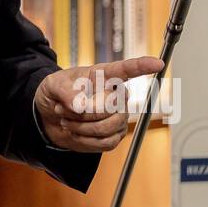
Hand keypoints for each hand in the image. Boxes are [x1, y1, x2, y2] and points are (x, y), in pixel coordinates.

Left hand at [33, 57, 163, 151]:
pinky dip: (84, 141)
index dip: (143, 66)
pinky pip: (104, 143)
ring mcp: (118, 116)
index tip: (157, 63)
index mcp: (104, 75)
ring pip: (106, 127)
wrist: (49, 116)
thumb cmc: (56, 92)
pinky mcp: (114, 135)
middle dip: (80, 112)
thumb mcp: (53, 85)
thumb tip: (81, 105)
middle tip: (62, 109)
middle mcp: (117, 95)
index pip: (127, 69)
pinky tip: (75, 132)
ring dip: (80, 127)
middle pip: (109, 107)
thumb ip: (65, 91)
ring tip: (66, 119)